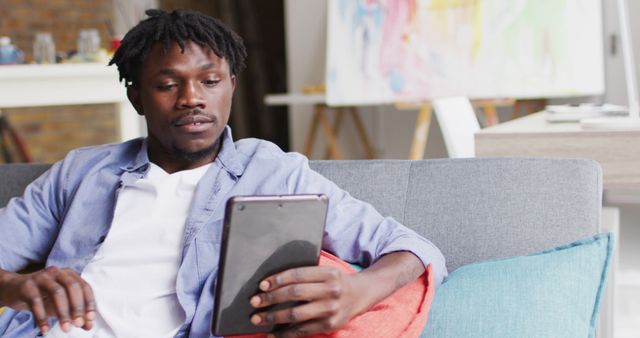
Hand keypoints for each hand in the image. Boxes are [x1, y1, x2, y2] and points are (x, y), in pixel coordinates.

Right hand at [0, 266, 95, 334]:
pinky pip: (36, 301)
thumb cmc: (43, 296)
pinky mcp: (27, 286)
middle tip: (79, 323)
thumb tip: (89, 325)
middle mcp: (58, 272)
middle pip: (72, 287)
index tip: (91, 318)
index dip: (89, 302)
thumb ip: (75, 314)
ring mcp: (42, 277)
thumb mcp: (61, 305)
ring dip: (63, 312)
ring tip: (65, 328)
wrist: (14, 289)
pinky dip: (42, 317)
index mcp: (69, 274)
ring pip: (57, 292)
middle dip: (77, 306)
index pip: (84, 286)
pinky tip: (45, 329)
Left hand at [249, 266, 365, 337]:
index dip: (277, 279)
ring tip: (258, 319)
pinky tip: (272, 334)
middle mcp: (331, 290)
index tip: (262, 285)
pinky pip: (302, 331)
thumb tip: (271, 283)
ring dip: (273, 317)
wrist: (360, 294)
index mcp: (328, 273)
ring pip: (296, 314)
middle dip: (271, 298)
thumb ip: (305, 274)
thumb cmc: (335, 281)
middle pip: (295, 293)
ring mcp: (331, 309)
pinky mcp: (329, 325)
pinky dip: (285, 334)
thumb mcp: (325, 271)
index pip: (298, 274)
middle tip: (254, 302)